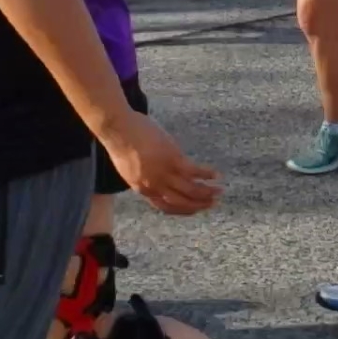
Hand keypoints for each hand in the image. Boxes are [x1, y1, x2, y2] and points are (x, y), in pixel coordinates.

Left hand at [98, 112, 223, 214]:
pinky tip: (216, 174)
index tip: (196, 209)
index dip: (184, 210)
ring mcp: (164, 173)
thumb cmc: (121, 142)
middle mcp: (155, 185)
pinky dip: (206, 174)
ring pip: (190, 189)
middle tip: (213, 203)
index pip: (166, 207)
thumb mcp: (130, 168)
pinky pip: (193, 171)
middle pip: (181, 202)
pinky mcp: (172, 158)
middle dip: (199, 204)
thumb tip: (157, 176)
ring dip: (206, 192)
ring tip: (219, 191)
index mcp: (143, 189)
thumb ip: (144, 176)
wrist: (118, 128)